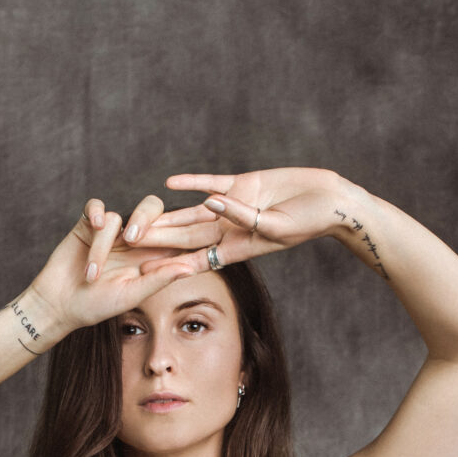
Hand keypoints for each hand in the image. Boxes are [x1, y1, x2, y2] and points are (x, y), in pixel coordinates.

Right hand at [29, 195, 196, 334]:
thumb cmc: (97, 305)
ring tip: (91, 274)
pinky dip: (94, 213)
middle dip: (146, 219)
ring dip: (103, 247)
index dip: (186, 225)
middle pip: (152, 209)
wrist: (60, 303)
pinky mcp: (88, 223)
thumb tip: (191, 268)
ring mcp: (112, 230)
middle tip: (133, 239)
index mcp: (150, 255)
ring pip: (119, 216)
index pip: (173, 233)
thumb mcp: (131, 295)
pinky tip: (93, 225)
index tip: (202, 222)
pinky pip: (95, 206)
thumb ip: (159, 279)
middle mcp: (134, 238)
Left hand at [131, 166, 347, 274]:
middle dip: (159, 242)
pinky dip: (192, 183)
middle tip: (129, 245)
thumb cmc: (308, 222)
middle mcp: (231, 230)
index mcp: (238, 248)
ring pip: (193, 212)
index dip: (169, 265)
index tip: (143, 273)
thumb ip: (241, 217)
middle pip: (187, 237)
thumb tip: (211, 204)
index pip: (196, 259)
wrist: (328, 201)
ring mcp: (235, 207)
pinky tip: (170, 183)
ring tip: (141, 220)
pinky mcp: (243, 184)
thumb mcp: (274, 226)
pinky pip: (212, 182)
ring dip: (168, 217)